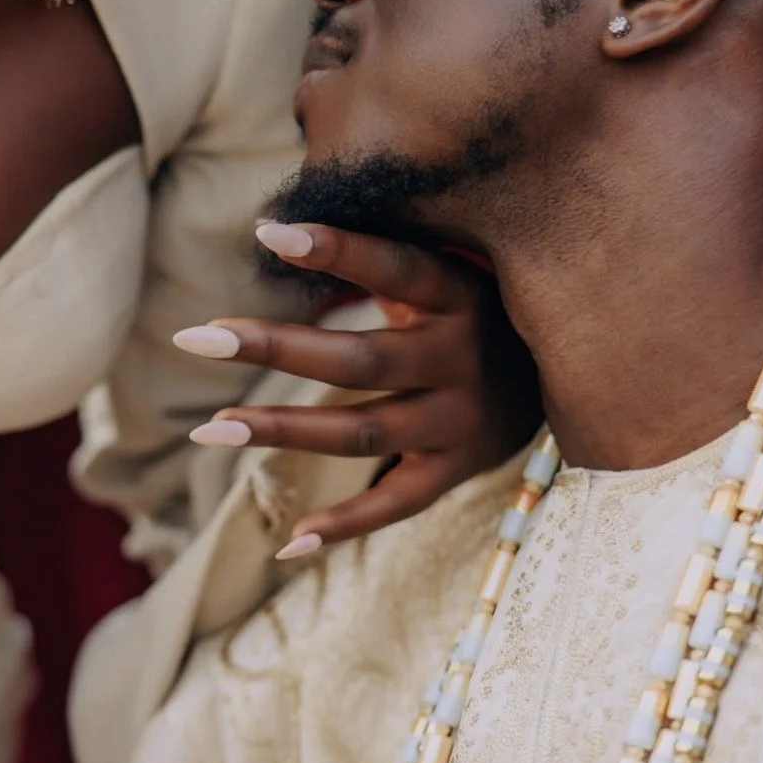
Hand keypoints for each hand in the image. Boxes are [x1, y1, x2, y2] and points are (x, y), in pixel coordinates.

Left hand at [173, 222, 540, 554]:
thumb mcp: (450, 271)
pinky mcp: (456, 471)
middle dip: (274, 348)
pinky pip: (396, 504)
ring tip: (211, 429)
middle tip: (197, 337)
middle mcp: (462, 361)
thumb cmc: (475, 310)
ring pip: (363, 432)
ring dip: (284, 431)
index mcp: (460, 297)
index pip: (395, 268)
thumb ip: (387, 253)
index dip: (336, 251)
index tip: (267, 233)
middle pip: (359, 358)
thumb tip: (284, 223)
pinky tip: (288, 538)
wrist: (564, 380)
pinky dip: (346, 527)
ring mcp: (460, 422)